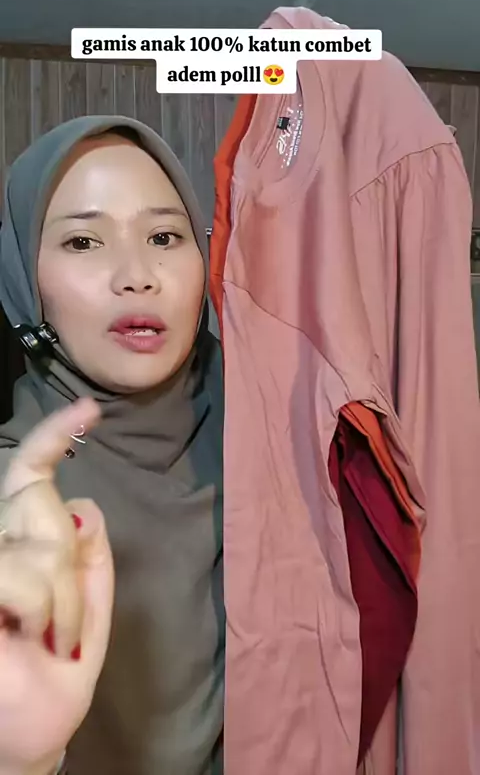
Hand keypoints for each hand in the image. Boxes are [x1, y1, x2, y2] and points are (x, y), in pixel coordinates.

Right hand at [0, 399, 113, 774]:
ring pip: (40, 547)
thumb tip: (87, 504)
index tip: (90, 410)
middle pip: (48, 510)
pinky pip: (21, 574)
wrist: (29, 737)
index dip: (56, 437)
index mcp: (23, 546)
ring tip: (50, 641)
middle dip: (72, 572)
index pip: (31, 477)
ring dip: (63, 601)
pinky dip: (42, 607)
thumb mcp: (90, 613)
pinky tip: (30, 636)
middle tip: (66, 631)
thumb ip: (90, 561)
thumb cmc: (52, 680)